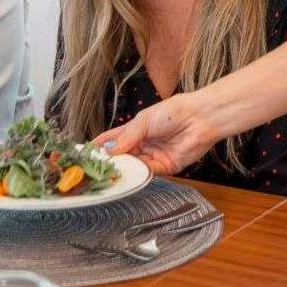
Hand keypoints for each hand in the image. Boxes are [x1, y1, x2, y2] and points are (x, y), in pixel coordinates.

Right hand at [93, 92, 218, 175]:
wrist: (199, 119)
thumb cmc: (173, 112)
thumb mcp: (144, 121)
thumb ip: (127, 137)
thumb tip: (109, 151)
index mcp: (136, 130)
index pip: (115, 139)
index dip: (102, 145)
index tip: (87, 152)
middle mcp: (144, 144)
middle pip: (123, 156)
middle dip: (112, 161)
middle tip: (97, 166)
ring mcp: (154, 156)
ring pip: (134, 166)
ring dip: (124, 169)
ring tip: (111, 171)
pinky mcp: (166, 167)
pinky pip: (149, 173)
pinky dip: (139, 174)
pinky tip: (130, 173)